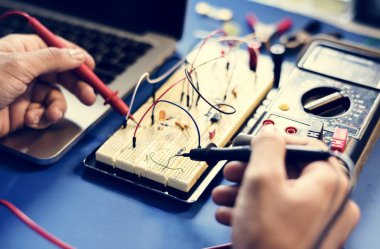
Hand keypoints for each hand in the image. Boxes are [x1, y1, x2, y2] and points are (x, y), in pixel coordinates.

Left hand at [0, 34, 95, 136]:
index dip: (76, 58)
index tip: (92, 68)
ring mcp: (25, 92)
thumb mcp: (20, 65)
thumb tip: (77, 55)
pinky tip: (33, 119)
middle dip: (76, 86)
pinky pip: (44, 113)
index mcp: (24, 51)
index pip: (57, 50)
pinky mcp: (23, 112)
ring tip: (51, 113)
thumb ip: (53, 59)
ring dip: (57, 107)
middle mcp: (26, 70)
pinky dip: (42, 118)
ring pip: (55, 97)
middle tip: (89, 96)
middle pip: (61, 75)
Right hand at [212, 126, 359, 248]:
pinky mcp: (302, 235)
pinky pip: (277, 212)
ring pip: (278, 192)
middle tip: (233, 171)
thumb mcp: (261, 180)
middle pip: (287, 170)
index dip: (274, 142)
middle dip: (251, 170)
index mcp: (329, 182)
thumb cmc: (271, 242)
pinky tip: (231, 213)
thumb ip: (266, 147)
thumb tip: (270, 131)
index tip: (253, 146)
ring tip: (224, 196)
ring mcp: (317, 221)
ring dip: (246, 190)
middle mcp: (329, 201)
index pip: (305, 145)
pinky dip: (253, 209)